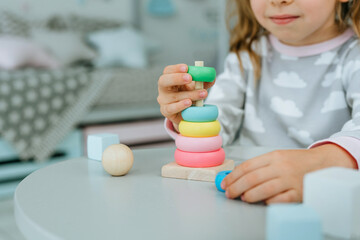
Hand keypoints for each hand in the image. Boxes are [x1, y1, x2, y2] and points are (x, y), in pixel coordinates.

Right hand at [157, 64, 214, 125]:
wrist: (185, 114)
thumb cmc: (188, 96)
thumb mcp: (195, 87)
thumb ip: (203, 82)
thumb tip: (212, 77)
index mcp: (169, 79)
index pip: (168, 71)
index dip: (176, 68)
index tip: (187, 67)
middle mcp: (164, 89)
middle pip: (163, 80)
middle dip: (177, 78)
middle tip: (190, 78)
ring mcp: (164, 101)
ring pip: (174, 96)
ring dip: (190, 94)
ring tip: (203, 93)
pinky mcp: (166, 111)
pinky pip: (171, 108)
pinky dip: (180, 105)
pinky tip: (189, 103)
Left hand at [221, 144, 356, 203]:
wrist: (324, 163)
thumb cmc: (297, 162)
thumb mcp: (278, 157)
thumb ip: (260, 165)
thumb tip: (237, 176)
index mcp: (274, 156)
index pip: (247, 166)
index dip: (233, 176)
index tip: (225, 183)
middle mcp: (281, 167)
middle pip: (252, 178)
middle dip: (236, 187)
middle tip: (229, 193)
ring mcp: (291, 180)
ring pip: (264, 189)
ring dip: (249, 195)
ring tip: (242, 198)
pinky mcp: (299, 193)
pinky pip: (281, 199)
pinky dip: (270, 201)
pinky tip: (264, 202)